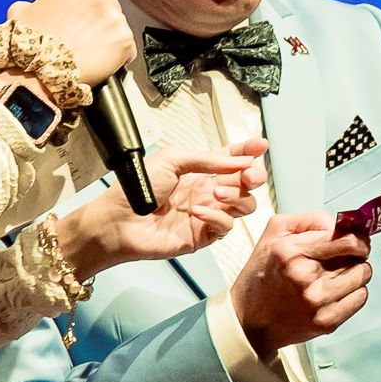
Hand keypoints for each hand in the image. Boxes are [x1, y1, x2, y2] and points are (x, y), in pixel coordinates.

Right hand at [8, 0, 133, 84]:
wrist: (40, 75)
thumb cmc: (28, 44)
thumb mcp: (20, 13)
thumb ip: (33, 3)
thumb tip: (32, 7)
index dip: (90, 1)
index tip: (85, 12)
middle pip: (110, 3)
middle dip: (100, 18)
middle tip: (85, 35)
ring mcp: (116, 18)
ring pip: (118, 25)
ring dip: (109, 37)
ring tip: (91, 52)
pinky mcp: (126, 41)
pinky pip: (127, 47)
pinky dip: (119, 55)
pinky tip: (102, 63)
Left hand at [53, 142, 261, 273]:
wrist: (119, 220)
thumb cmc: (137, 188)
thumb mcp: (172, 160)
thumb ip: (207, 159)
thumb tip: (237, 159)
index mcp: (199, 170)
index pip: (231, 158)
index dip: (248, 151)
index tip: (261, 145)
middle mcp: (207, 191)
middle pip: (245, 182)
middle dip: (252, 175)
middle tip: (248, 175)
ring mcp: (208, 213)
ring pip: (244, 205)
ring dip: (237, 196)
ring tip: (217, 193)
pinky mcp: (204, 235)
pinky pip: (226, 225)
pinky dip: (218, 217)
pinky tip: (198, 212)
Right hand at [232, 211, 373, 359]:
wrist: (248, 320)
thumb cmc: (262, 274)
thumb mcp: (274, 233)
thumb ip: (311, 220)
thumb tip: (343, 224)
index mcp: (291, 251)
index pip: (347, 240)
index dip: (358, 236)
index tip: (356, 238)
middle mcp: (304, 276)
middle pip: (358, 258)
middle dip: (358, 253)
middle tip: (348, 255)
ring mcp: (316, 302)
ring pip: (362, 276)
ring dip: (356, 272)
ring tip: (338, 274)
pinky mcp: (325, 322)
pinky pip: (360, 298)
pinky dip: (354, 292)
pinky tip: (338, 290)